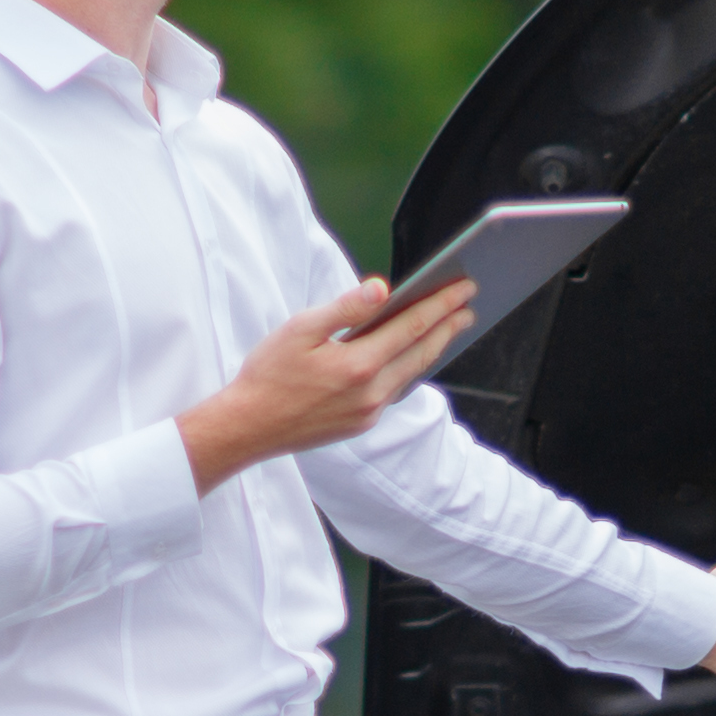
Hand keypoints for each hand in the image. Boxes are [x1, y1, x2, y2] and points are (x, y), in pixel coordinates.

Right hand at [177, 278, 472, 493]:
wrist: (247, 428)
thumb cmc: (268, 374)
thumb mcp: (300, 330)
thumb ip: (344, 309)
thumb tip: (381, 288)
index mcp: (358, 365)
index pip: (411, 327)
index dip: (441, 305)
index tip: (463, 288)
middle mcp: (371, 393)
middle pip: (421, 352)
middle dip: (448, 326)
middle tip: (469, 305)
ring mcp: (368, 413)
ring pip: (411, 374)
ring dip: (432, 348)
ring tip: (448, 328)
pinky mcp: (360, 425)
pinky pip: (394, 391)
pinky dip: (409, 369)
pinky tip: (412, 357)